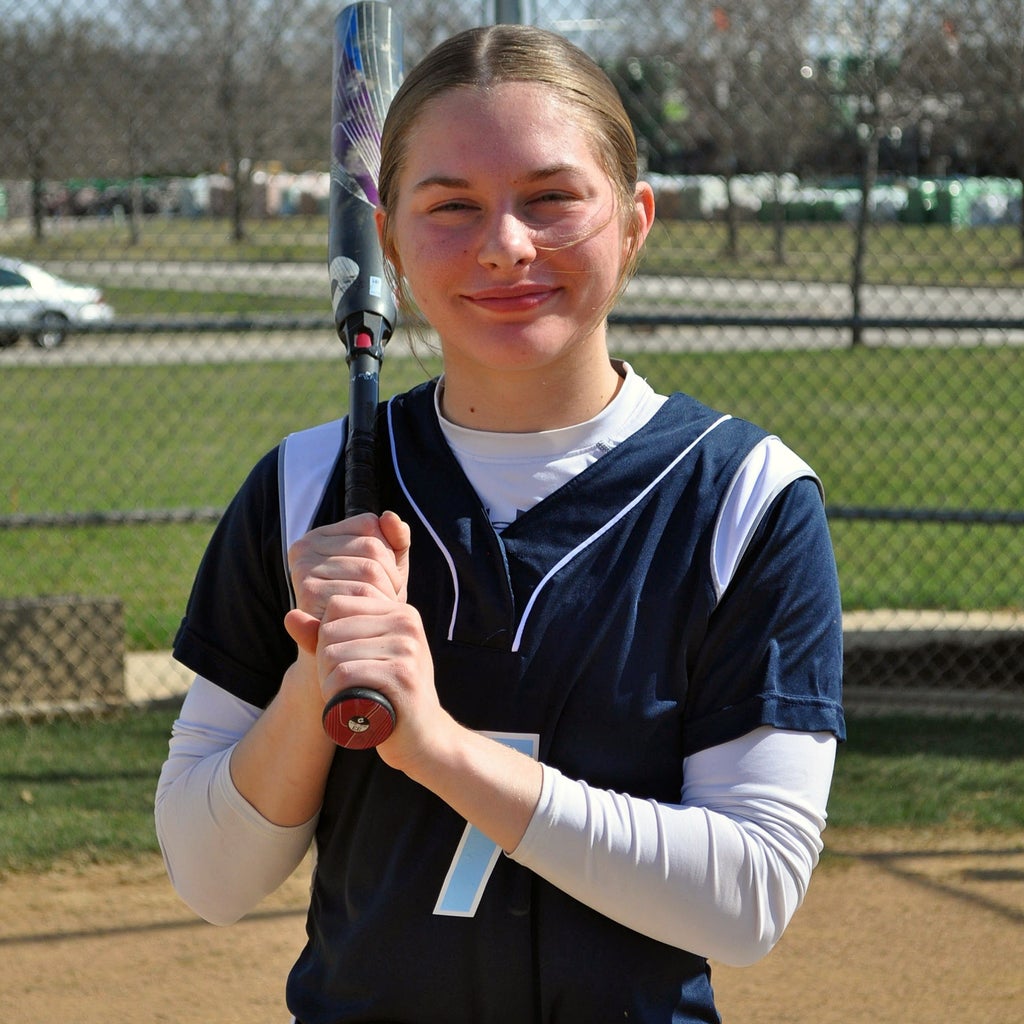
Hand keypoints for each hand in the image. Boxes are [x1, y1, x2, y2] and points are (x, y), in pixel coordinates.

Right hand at [285, 510, 410, 656]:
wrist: (344, 656)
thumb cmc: (368, 608)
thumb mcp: (387, 570)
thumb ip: (395, 541)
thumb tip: (390, 516)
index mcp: (320, 536)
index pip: (370, 525)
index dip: (389, 553)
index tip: (385, 579)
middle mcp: (305, 547)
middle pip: (372, 547)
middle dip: (390, 576)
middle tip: (385, 602)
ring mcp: (303, 570)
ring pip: (370, 569)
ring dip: (385, 594)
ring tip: (378, 612)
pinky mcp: (308, 594)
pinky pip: (361, 592)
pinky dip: (375, 609)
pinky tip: (369, 622)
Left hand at [314, 589, 451, 772]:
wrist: (424, 738)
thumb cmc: (389, 695)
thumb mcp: (363, 656)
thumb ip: (327, 634)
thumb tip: (290, 616)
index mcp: (401, 611)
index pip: (337, 606)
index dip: (325, 636)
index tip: (343, 661)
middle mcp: (407, 624)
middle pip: (331, 630)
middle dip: (324, 661)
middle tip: (342, 684)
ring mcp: (407, 649)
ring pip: (333, 654)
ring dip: (327, 681)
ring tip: (344, 696)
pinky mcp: (401, 676)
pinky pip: (344, 675)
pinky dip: (334, 693)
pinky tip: (344, 705)